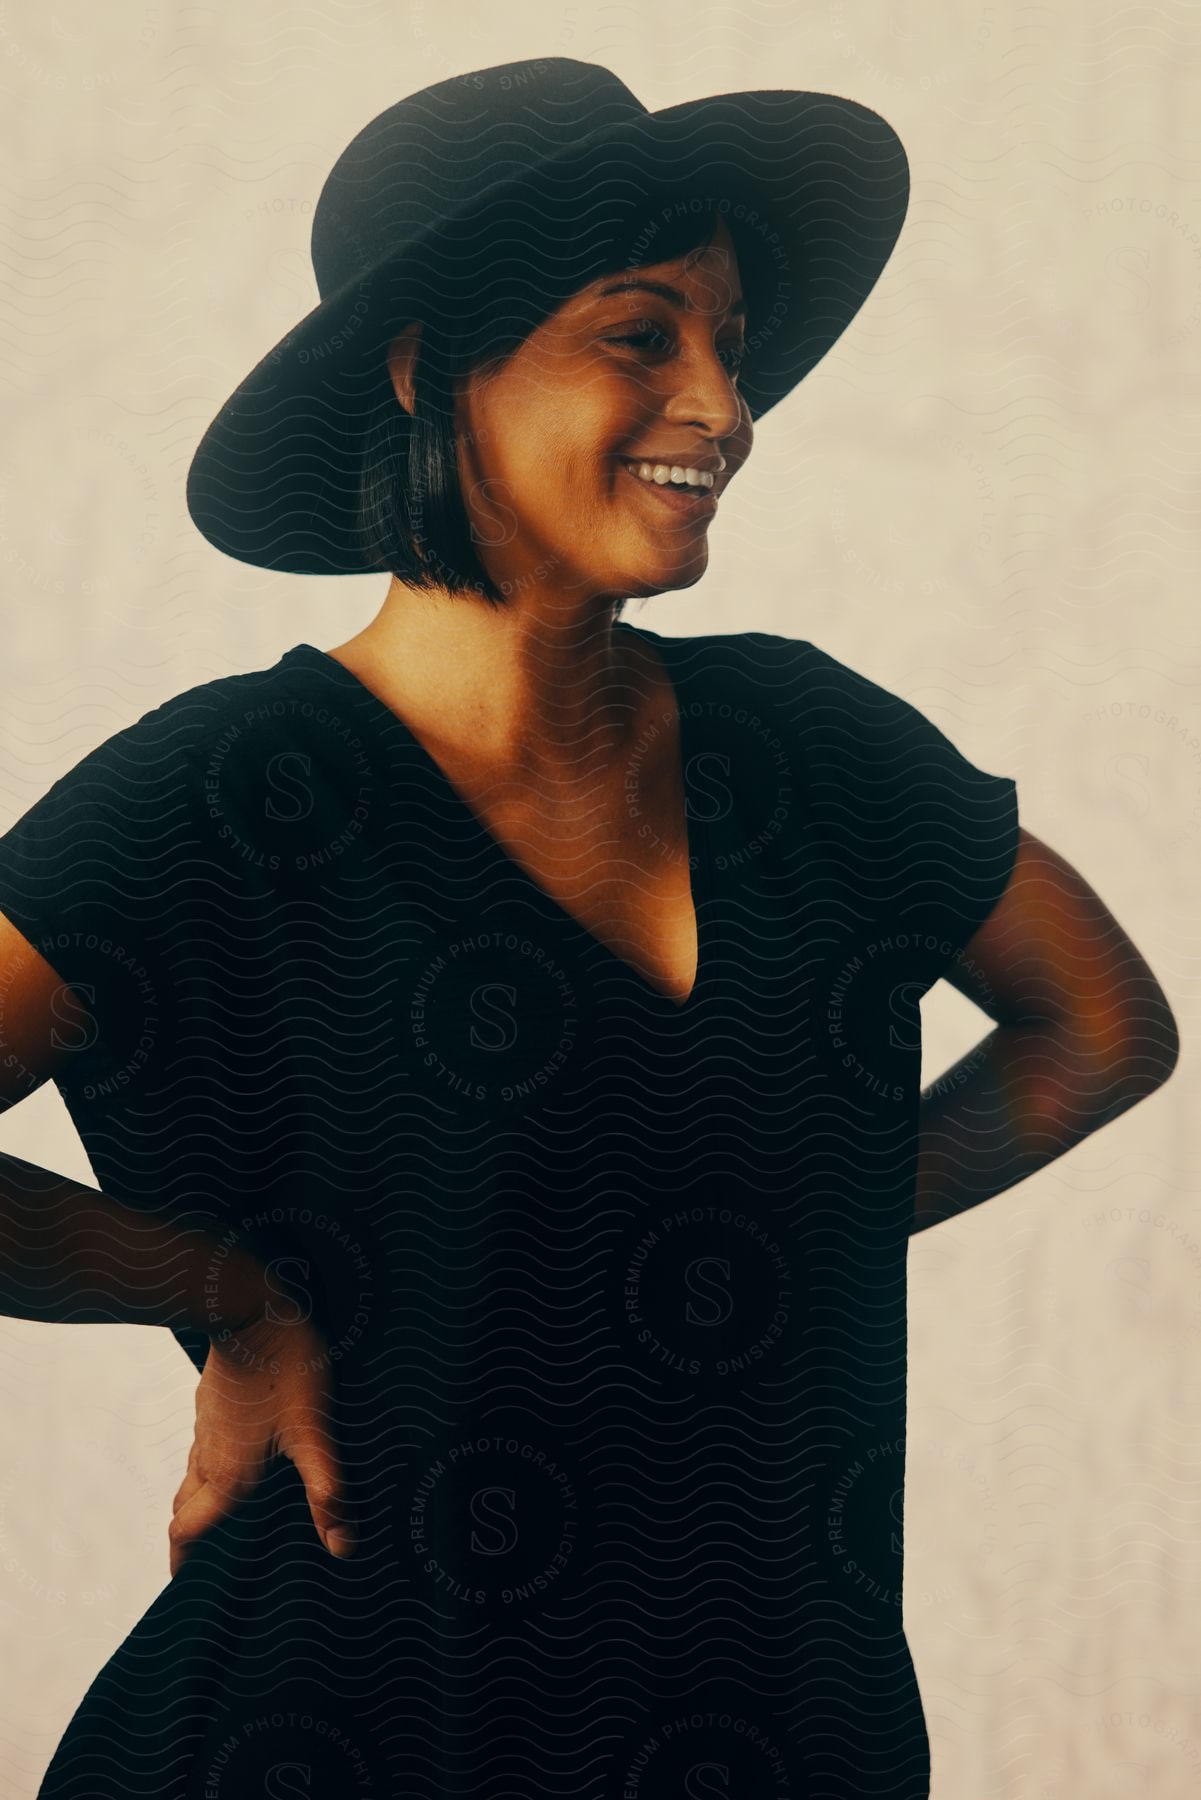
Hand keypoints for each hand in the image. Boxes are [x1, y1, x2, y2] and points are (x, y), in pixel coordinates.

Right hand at [168, 1307, 354, 1576]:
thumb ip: (327, 1490)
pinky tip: (243, 1462)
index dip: (183, 1564)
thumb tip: (342, 1548)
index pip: (185, 1532)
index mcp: (225, 1475)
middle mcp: (207, 1457)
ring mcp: (207, 1427)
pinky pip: (206, 1447)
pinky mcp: (213, 1402)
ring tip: (230, 1518)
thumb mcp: (314, 1432)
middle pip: (185, 1510)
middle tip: (212, 1560)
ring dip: (204, 1504)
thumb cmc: (286, 1370)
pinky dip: (215, 1469)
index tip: (189, 1588)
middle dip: (192, 1540)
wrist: (251, 1307)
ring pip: (194, 1477)